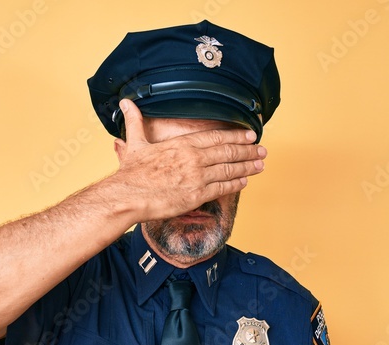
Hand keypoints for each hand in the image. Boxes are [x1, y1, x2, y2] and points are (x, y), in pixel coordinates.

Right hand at [110, 98, 266, 221]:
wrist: (127, 196)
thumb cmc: (130, 173)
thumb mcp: (134, 143)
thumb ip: (135, 122)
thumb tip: (126, 103)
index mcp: (182, 144)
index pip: (215, 137)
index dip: (235, 135)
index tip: (249, 134)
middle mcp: (193, 159)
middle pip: (228, 152)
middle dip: (248, 150)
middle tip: (262, 149)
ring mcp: (197, 177)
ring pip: (229, 169)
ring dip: (247, 166)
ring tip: (260, 164)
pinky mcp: (197, 195)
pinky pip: (222, 188)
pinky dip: (236, 184)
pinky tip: (245, 181)